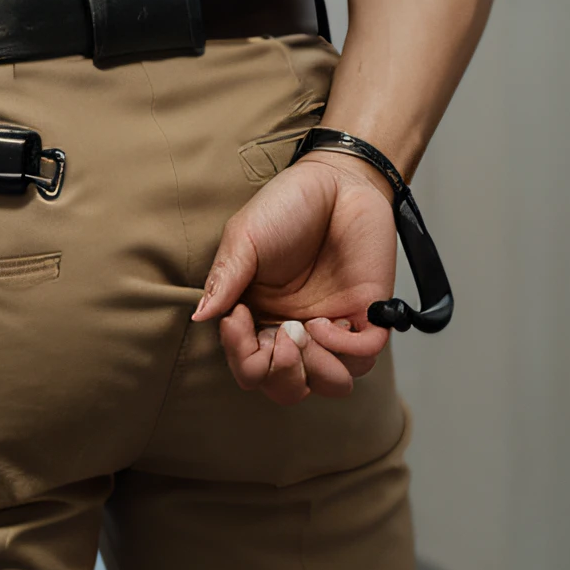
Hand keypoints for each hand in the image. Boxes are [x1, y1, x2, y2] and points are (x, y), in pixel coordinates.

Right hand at [191, 153, 395, 403]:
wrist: (337, 180)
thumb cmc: (286, 205)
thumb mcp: (245, 236)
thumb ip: (225, 278)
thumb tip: (200, 317)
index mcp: (260, 316)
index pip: (248, 367)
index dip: (242, 356)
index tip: (239, 317)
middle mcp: (296, 330)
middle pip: (287, 389)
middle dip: (282, 376)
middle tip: (283, 336)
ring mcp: (334, 326)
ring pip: (330, 384)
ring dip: (316, 368)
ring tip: (308, 329)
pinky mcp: (369, 317)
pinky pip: (363, 358)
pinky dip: (345, 349)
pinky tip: (330, 319)